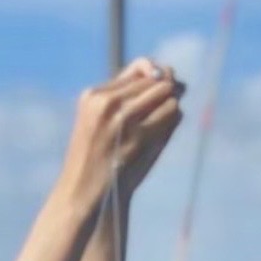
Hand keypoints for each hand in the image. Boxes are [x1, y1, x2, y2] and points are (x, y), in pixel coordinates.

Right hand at [57, 60, 183, 207]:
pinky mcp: (141, 136)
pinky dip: (174, 119)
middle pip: (156, 78)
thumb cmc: (98, 159)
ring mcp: (124, 118)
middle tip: (173, 103)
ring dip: (172, 105)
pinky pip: (171, 113)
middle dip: (169, 89)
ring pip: (166, 93)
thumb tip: (168, 72)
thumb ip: (128, 97)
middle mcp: (107, 102)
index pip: (139, 67)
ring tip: (165, 120)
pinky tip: (164, 132)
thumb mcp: (101, 121)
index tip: (165, 87)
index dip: (158, 76)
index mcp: (94, 95)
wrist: (86, 193)